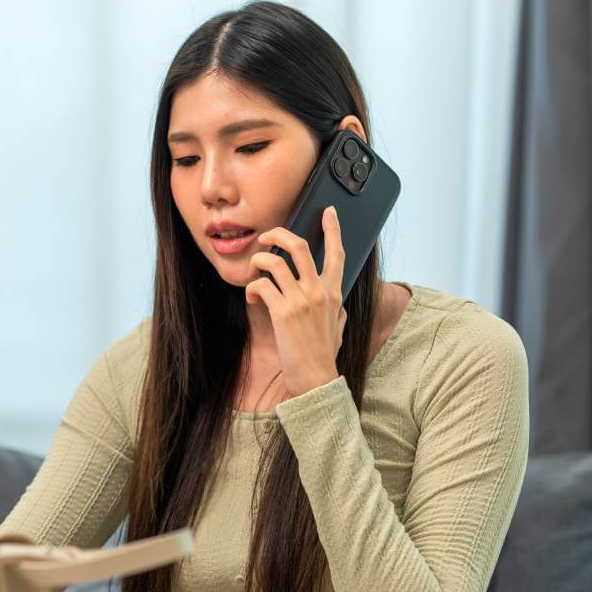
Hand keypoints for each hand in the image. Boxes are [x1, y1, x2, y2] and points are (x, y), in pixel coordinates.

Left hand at [245, 205, 348, 398]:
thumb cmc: (325, 356)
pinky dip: (252, 287)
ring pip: (274, 262)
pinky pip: (261, 285)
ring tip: (254, 270)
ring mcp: (302, 300)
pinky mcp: (283, 312)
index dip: (332, 229)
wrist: (317, 379)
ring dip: (258, 261)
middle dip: (278, 234)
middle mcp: (319, 291)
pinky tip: (253, 297)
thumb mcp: (339, 328)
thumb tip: (339, 306)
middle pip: (299, 245)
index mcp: (334, 293)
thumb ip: (338, 311)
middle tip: (266, 237)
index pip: (337, 253)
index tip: (328, 212)